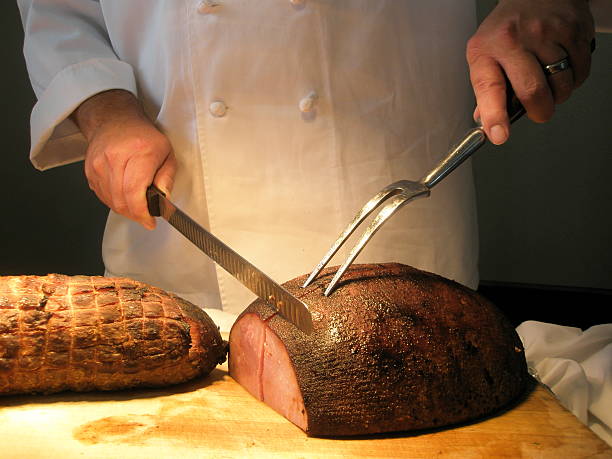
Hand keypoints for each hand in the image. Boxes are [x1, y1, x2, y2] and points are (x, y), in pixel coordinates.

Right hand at [73, 90, 175, 229]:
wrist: (115, 120)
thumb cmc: (142, 135)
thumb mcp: (166, 153)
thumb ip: (167, 178)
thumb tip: (164, 200)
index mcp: (138, 152)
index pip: (134, 191)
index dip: (142, 212)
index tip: (149, 221)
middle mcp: (114, 158)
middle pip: (121, 200)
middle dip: (135, 214)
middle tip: (145, 216)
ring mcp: (98, 165)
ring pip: (110, 201)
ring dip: (125, 210)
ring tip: (137, 206)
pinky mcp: (89, 171)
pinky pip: (102, 196)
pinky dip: (114, 202)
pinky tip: (124, 197)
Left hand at [466, 0, 594, 143]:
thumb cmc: (506, 29)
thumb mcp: (483, 54)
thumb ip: (486, 89)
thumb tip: (487, 121)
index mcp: (486, 49)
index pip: (489, 87)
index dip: (495, 115)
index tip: (499, 135)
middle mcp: (515, 39)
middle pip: (532, 91)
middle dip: (539, 112)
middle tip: (538, 112)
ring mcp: (546, 33)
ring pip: (561, 84)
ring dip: (558, 96)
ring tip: (549, 83)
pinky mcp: (573, 30)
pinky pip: (580, 72)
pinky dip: (573, 80)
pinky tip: (562, 69)